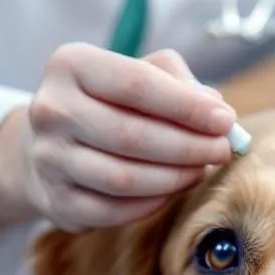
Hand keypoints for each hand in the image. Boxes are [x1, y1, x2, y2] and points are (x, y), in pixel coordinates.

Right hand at [0, 46, 235, 237]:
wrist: (49, 144)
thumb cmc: (108, 102)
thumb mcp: (137, 73)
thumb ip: (178, 82)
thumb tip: (216, 109)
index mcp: (70, 65)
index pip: (136, 84)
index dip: (187, 106)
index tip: (225, 120)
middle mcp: (51, 110)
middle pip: (132, 135)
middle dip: (188, 146)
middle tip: (223, 150)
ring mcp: (48, 159)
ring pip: (124, 178)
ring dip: (175, 177)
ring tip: (202, 169)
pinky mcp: (55, 200)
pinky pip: (115, 210)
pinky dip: (155, 202)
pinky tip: (175, 189)